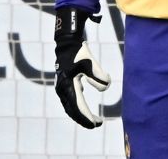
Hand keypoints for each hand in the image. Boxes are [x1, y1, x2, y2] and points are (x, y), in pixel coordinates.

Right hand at [54, 7, 110, 128]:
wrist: (67, 42)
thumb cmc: (79, 52)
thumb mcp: (90, 62)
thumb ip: (98, 76)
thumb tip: (105, 88)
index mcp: (68, 86)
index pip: (78, 107)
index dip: (87, 117)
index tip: (96, 124)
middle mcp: (62, 89)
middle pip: (73, 110)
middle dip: (84, 119)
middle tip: (97, 124)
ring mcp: (61, 87)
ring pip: (70, 107)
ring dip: (81, 114)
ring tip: (93, 119)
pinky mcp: (63, 84)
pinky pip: (70, 100)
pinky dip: (77, 106)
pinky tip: (84, 106)